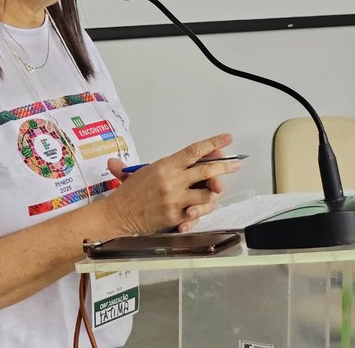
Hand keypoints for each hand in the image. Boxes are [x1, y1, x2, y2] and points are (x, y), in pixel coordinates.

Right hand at [103, 133, 240, 234]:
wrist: (119, 213)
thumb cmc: (129, 192)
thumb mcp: (142, 171)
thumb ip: (162, 164)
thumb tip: (181, 155)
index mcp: (165, 166)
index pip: (194, 151)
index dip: (213, 144)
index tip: (226, 139)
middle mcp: (172, 181)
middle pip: (207, 171)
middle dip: (225, 167)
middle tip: (235, 164)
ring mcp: (176, 199)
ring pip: (208, 193)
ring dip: (214, 192)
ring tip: (216, 191)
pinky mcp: (177, 216)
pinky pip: (199, 212)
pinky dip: (204, 209)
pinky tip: (205, 207)